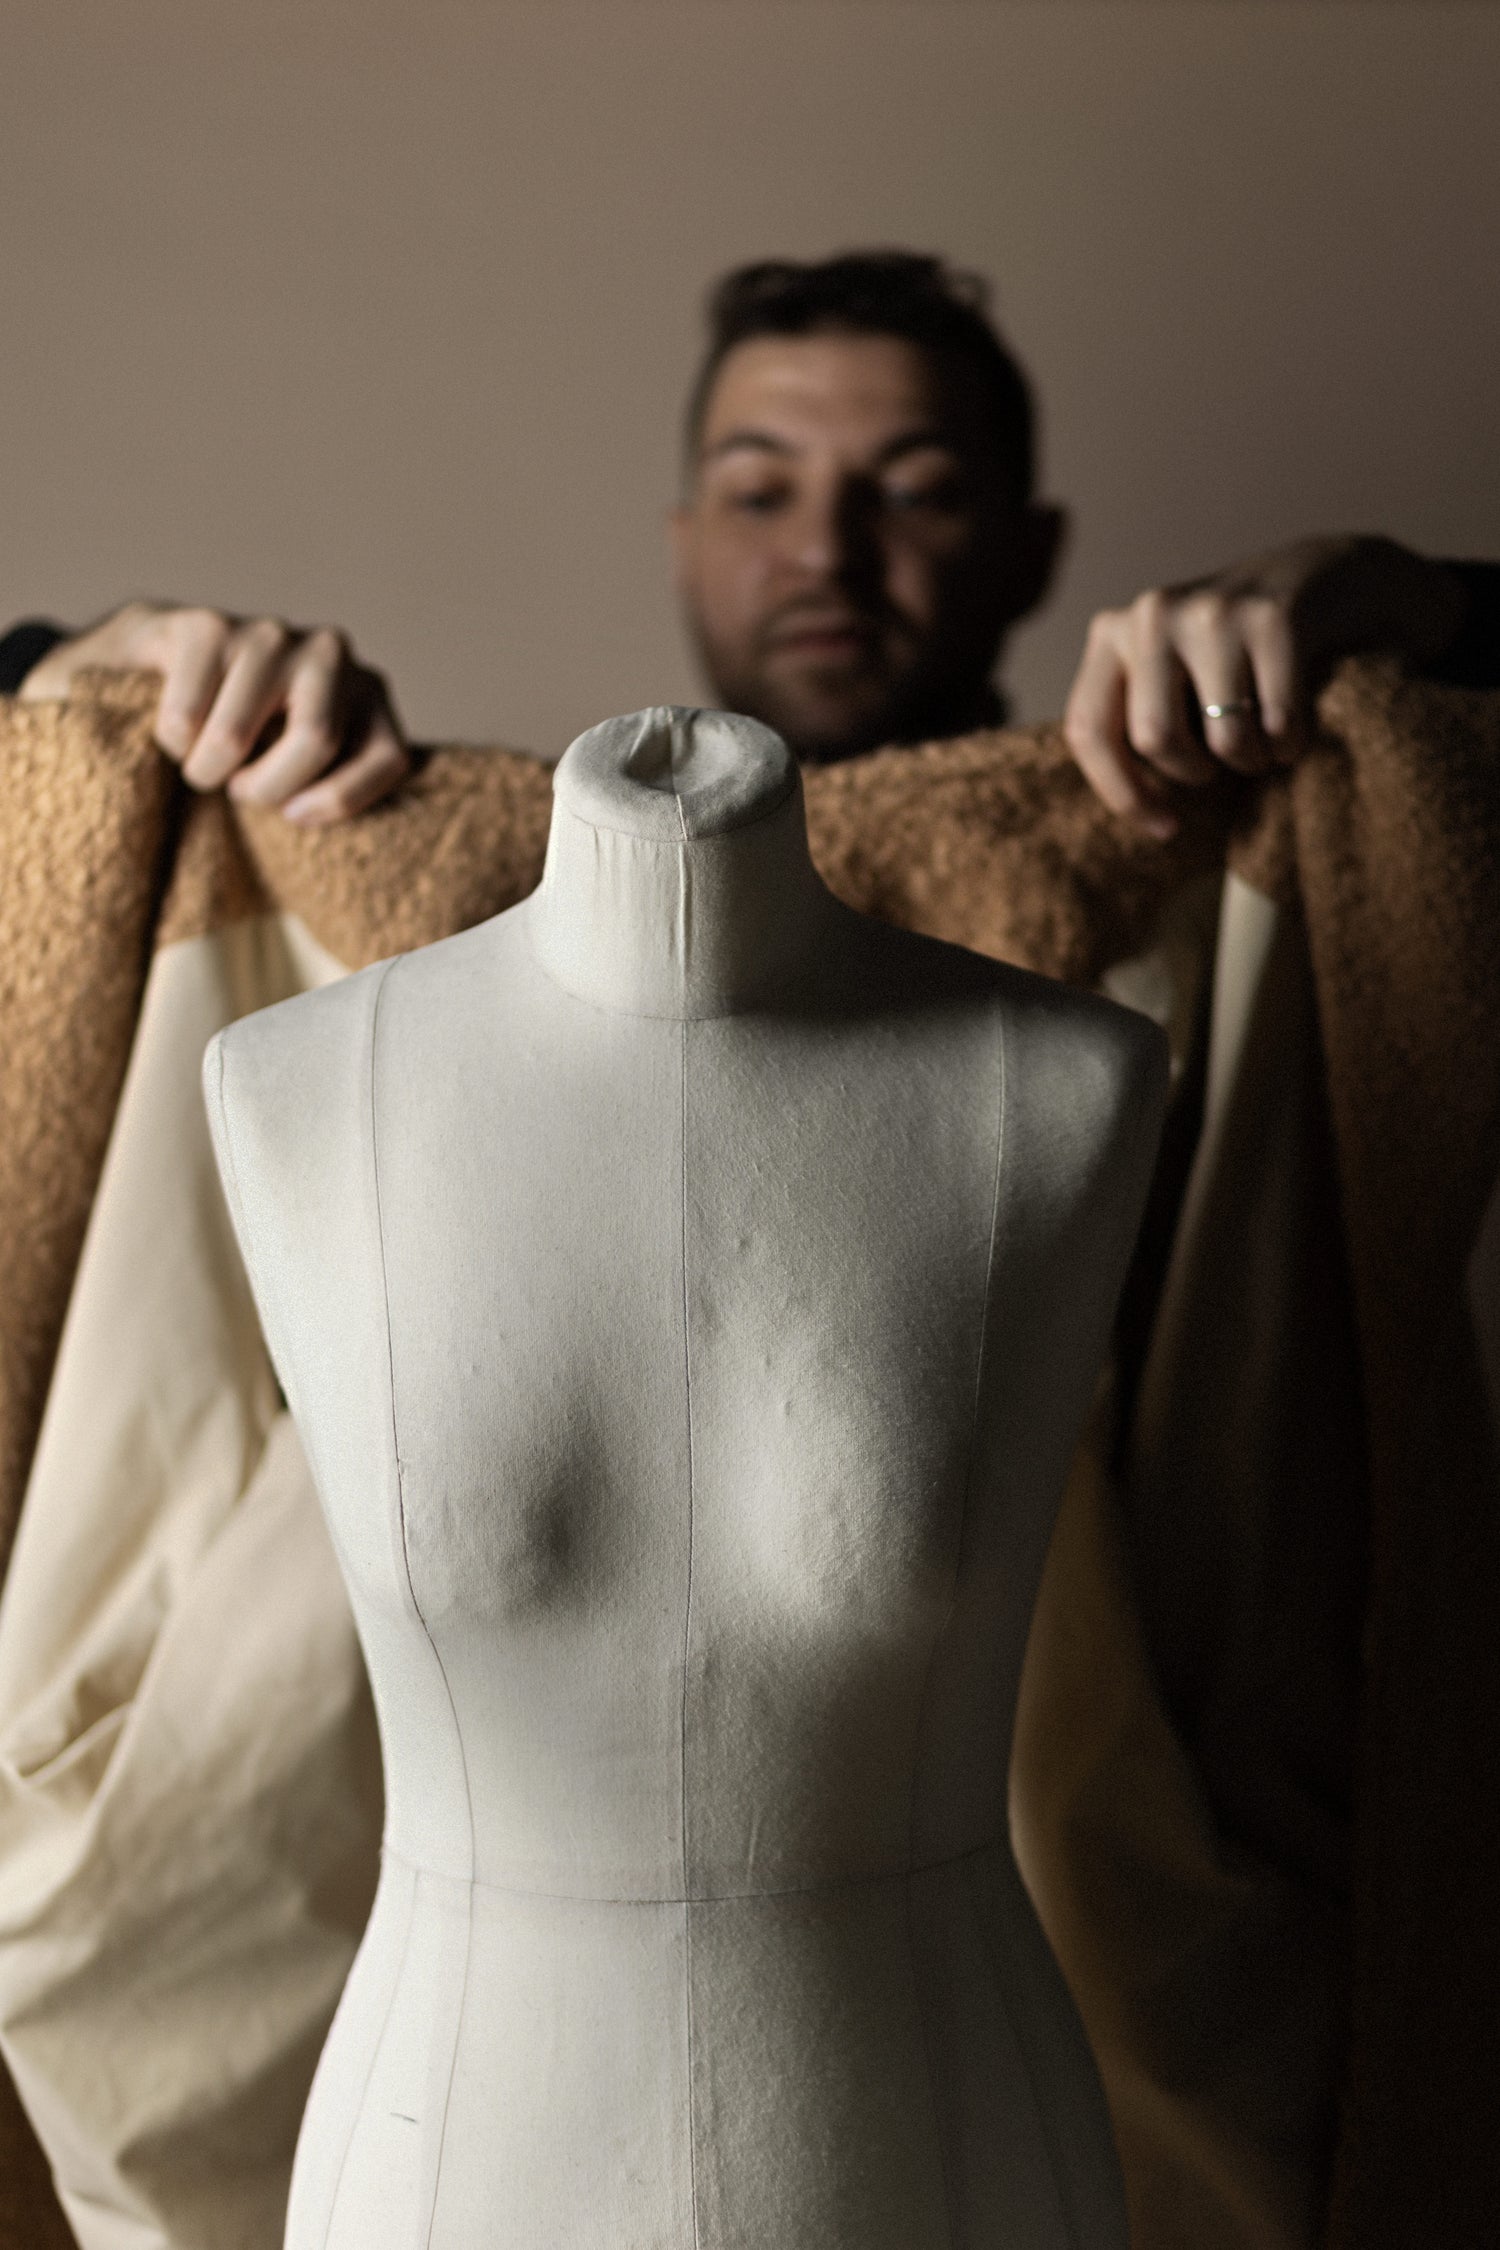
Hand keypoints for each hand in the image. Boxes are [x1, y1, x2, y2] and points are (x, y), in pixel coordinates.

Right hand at [19, 600, 410, 823]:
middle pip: (315, 742)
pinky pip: (185, 719)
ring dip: (205, 771)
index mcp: (370, 693)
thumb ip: (340, 789)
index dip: (338, 801)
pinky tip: (180, 728)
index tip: (294, 816)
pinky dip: (173, 743)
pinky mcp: (207, 626)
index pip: (388, 758)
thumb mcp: (308, 770)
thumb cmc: (249, 737)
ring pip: (234, 739)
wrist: (168, 660)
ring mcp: (270, 632)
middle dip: (263, 787)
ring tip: (204, 760)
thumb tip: (335, 841)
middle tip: (239, 788)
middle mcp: (332, 652)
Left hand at [1063, 536, 1468, 835]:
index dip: (1123, 795)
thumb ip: (1135, 718)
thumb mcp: (1172, 675)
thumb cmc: (1239, 654)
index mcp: (1113, 633)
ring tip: (1264, 741)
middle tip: (1223, 764)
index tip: (1165, 828)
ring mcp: (1213, 610)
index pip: (1089, 730)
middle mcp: (1153, 613)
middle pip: (1154, 739)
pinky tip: (1296, 726)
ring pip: (1222, 739)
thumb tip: (1128, 806)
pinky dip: (1291, 743)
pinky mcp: (1274, 617)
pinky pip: (1278, 723)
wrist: (1331, 576)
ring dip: (1253, 761)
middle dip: (1196, 772)